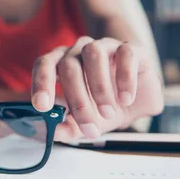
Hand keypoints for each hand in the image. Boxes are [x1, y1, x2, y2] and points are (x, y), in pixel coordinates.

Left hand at [31, 36, 163, 141]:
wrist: (138, 102)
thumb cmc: (104, 106)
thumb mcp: (85, 122)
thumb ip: (68, 127)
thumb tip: (52, 132)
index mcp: (63, 62)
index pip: (44, 64)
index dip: (41, 82)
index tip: (42, 106)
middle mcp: (80, 50)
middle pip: (69, 65)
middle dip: (77, 99)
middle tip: (88, 125)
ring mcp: (105, 46)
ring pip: (93, 53)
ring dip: (98, 86)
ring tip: (108, 113)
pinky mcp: (131, 49)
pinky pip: (125, 54)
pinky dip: (125, 78)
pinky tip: (126, 98)